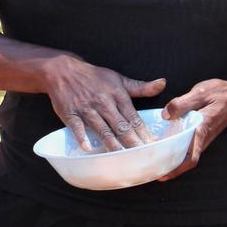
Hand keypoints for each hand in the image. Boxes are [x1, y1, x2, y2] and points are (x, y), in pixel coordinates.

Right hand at [44, 54, 165, 151]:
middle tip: (142, 156)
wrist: (63, 70)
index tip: (153, 146)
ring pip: (101, 128)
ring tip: (121, 156)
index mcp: (117, 95)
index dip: (144, 132)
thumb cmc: (94, 77)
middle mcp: (103, 102)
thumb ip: (141, 87)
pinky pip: (77, 126)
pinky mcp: (70, 113)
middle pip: (120, 126)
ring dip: (111, 143)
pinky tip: (88, 148)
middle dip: (132, 142)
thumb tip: (162, 84)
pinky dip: (82, 137)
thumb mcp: (118, 79)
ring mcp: (86, 108)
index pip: (133, 117)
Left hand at [157, 79, 226, 180]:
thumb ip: (182, 103)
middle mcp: (202, 138)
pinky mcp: (201, 135)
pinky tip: (165, 148)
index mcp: (201, 129)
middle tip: (152, 172)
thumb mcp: (201, 92)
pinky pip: (189, 148)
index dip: (176, 168)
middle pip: (186, 161)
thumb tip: (165, 114)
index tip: (162, 174)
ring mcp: (203, 138)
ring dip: (172, 162)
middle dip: (170, 169)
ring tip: (154, 164)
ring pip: (187, 156)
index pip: (191, 156)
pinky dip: (177, 152)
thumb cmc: (221, 94)